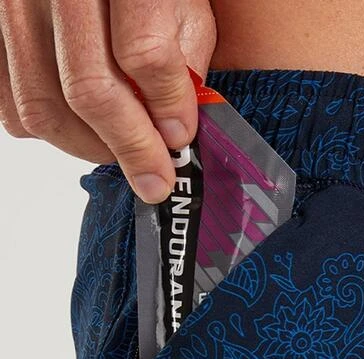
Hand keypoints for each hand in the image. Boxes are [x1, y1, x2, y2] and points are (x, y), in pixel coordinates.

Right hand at [0, 0, 215, 202]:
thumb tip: (174, 129)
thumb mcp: (183, 4)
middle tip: (154, 175)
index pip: (144, 54)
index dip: (167, 108)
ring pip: (42, 106)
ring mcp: (14, 8)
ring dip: (89, 147)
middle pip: (88, 90)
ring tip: (120, 153)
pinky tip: (82, 130)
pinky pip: (9, 103)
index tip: (181, 139)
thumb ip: (184, 59)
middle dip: (130, 148)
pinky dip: (49, 131)